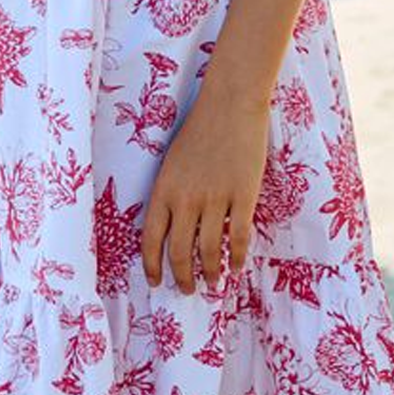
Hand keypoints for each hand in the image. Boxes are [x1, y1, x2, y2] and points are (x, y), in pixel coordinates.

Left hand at [140, 82, 271, 293]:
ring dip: (210, 272)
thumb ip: (172, 194)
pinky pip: (239, 237)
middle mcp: (186, 199)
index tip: (155, 282)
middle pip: (180, 252)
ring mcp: (215, 199)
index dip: (151, 266)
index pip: (151, 239)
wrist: (230, 104)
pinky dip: (238, 257)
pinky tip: (237, 267)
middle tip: (187, 290)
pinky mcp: (243, 196)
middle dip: (182, 277)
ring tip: (213, 284)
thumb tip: (176, 228)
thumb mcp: (173, 162)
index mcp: (164, 190)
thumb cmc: (199, 129)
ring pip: (209, 250)